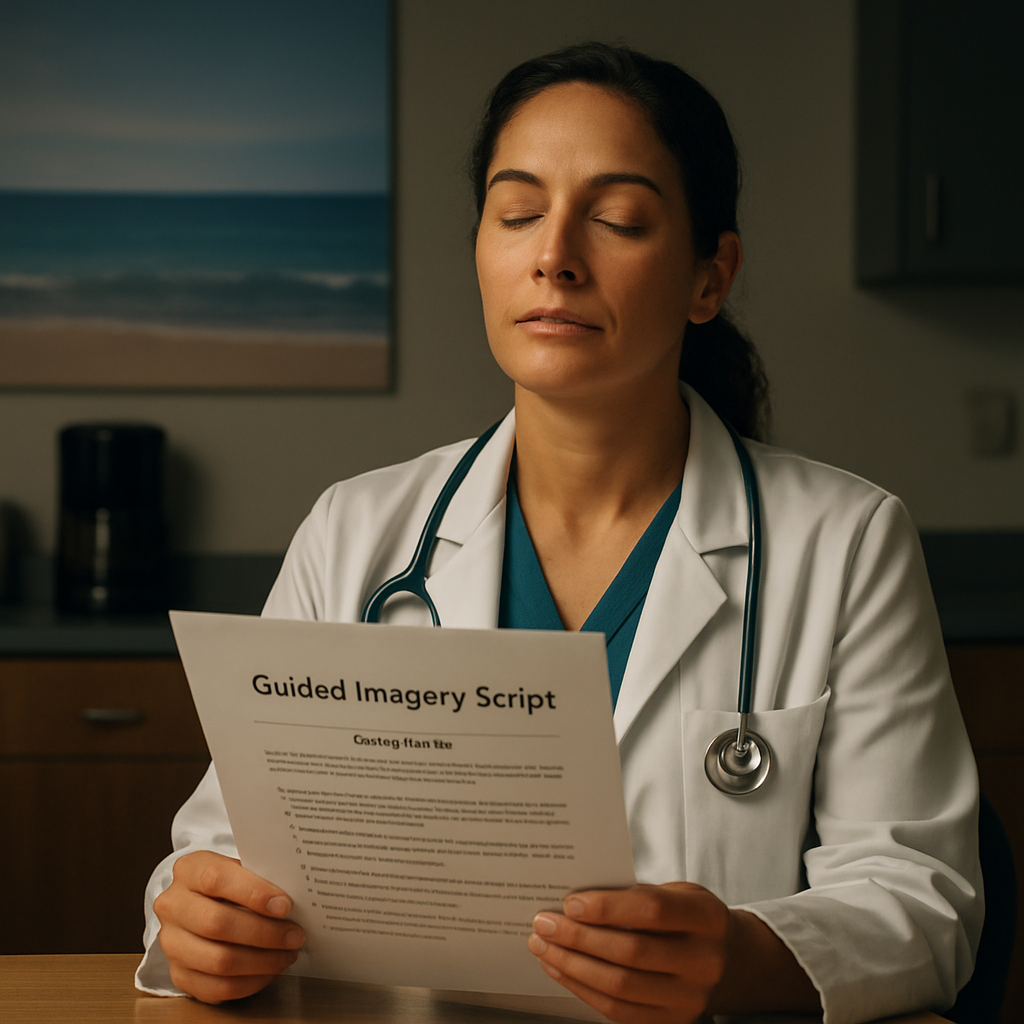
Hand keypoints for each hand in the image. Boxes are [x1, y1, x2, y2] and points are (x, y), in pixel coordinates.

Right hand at [153, 850, 304, 1003]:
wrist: (199, 902)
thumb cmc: (229, 882)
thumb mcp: (239, 867)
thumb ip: (259, 877)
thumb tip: (295, 896)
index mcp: (189, 870)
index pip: (217, 879)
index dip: (254, 893)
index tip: (285, 906)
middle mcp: (173, 906)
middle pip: (217, 923)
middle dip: (264, 932)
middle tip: (295, 935)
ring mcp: (172, 943)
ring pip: (218, 960)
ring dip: (262, 961)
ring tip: (287, 954)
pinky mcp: (179, 975)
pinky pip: (216, 988)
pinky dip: (250, 982)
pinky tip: (269, 971)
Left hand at [528, 882, 728, 1022]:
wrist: (729, 962)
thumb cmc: (690, 918)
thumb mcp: (678, 892)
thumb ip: (637, 895)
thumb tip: (577, 901)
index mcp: (707, 918)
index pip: (653, 911)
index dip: (608, 907)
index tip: (570, 902)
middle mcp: (704, 962)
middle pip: (631, 952)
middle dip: (579, 938)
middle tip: (544, 923)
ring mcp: (690, 999)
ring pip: (620, 986)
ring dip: (572, 965)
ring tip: (544, 945)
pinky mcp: (672, 1022)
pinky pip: (618, 1011)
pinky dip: (582, 988)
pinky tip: (561, 968)